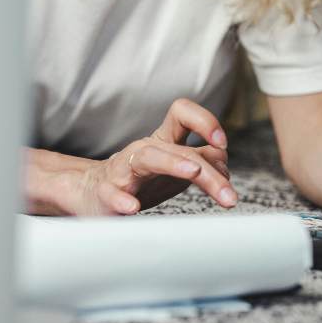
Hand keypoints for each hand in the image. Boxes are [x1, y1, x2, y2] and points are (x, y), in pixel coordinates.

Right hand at [24, 99, 235, 215]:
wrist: (92, 194)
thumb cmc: (140, 180)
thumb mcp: (176, 168)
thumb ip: (202, 161)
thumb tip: (224, 163)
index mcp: (163, 141)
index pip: (183, 114)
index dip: (206, 121)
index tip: (223, 143)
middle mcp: (145, 150)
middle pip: (181, 150)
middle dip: (209, 173)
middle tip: (229, 197)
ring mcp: (125, 170)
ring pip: (149, 158)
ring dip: (172, 163)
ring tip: (191, 173)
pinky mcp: (107, 193)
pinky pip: (113, 193)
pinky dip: (123, 200)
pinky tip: (132, 208)